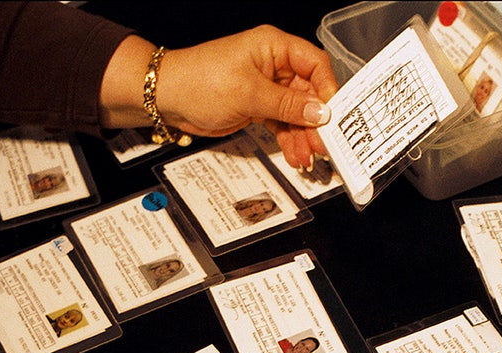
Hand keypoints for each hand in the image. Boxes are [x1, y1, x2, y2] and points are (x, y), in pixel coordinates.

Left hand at [161, 25, 337, 169]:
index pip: (315, 64)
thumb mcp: (248, 93)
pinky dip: (289, 139)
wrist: (167, 98)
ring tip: (308, 156)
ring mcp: (266, 87)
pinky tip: (295, 154)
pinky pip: (282, 123)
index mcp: (274, 47)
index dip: (327, 90)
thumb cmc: (198, 80)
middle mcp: (274, 64)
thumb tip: (319, 112)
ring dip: (303, 135)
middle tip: (324, 144)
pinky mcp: (258, 106)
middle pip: (309, 93)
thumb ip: (286, 105)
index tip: (334, 115)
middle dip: (316, 121)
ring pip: (296, 113)